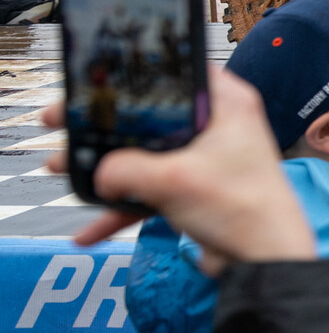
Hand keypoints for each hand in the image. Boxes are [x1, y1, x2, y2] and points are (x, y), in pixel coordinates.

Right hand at [42, 70, 315, 270]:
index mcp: (226, 102)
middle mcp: (218, 122)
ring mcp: (207, 157)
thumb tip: (100, 172)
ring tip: (59, 169)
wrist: (264, 259)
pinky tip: (89, 230)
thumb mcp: (173, 180)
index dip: (130, 77)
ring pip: (146, 154)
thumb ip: (126, 169)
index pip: (175, 72)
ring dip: (105, 167)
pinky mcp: (198, 188)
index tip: (90, 85)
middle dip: (103, 127)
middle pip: (150, 115)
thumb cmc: (240, 207)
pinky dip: (123, 207)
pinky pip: (152, 189)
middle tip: (61, 123)